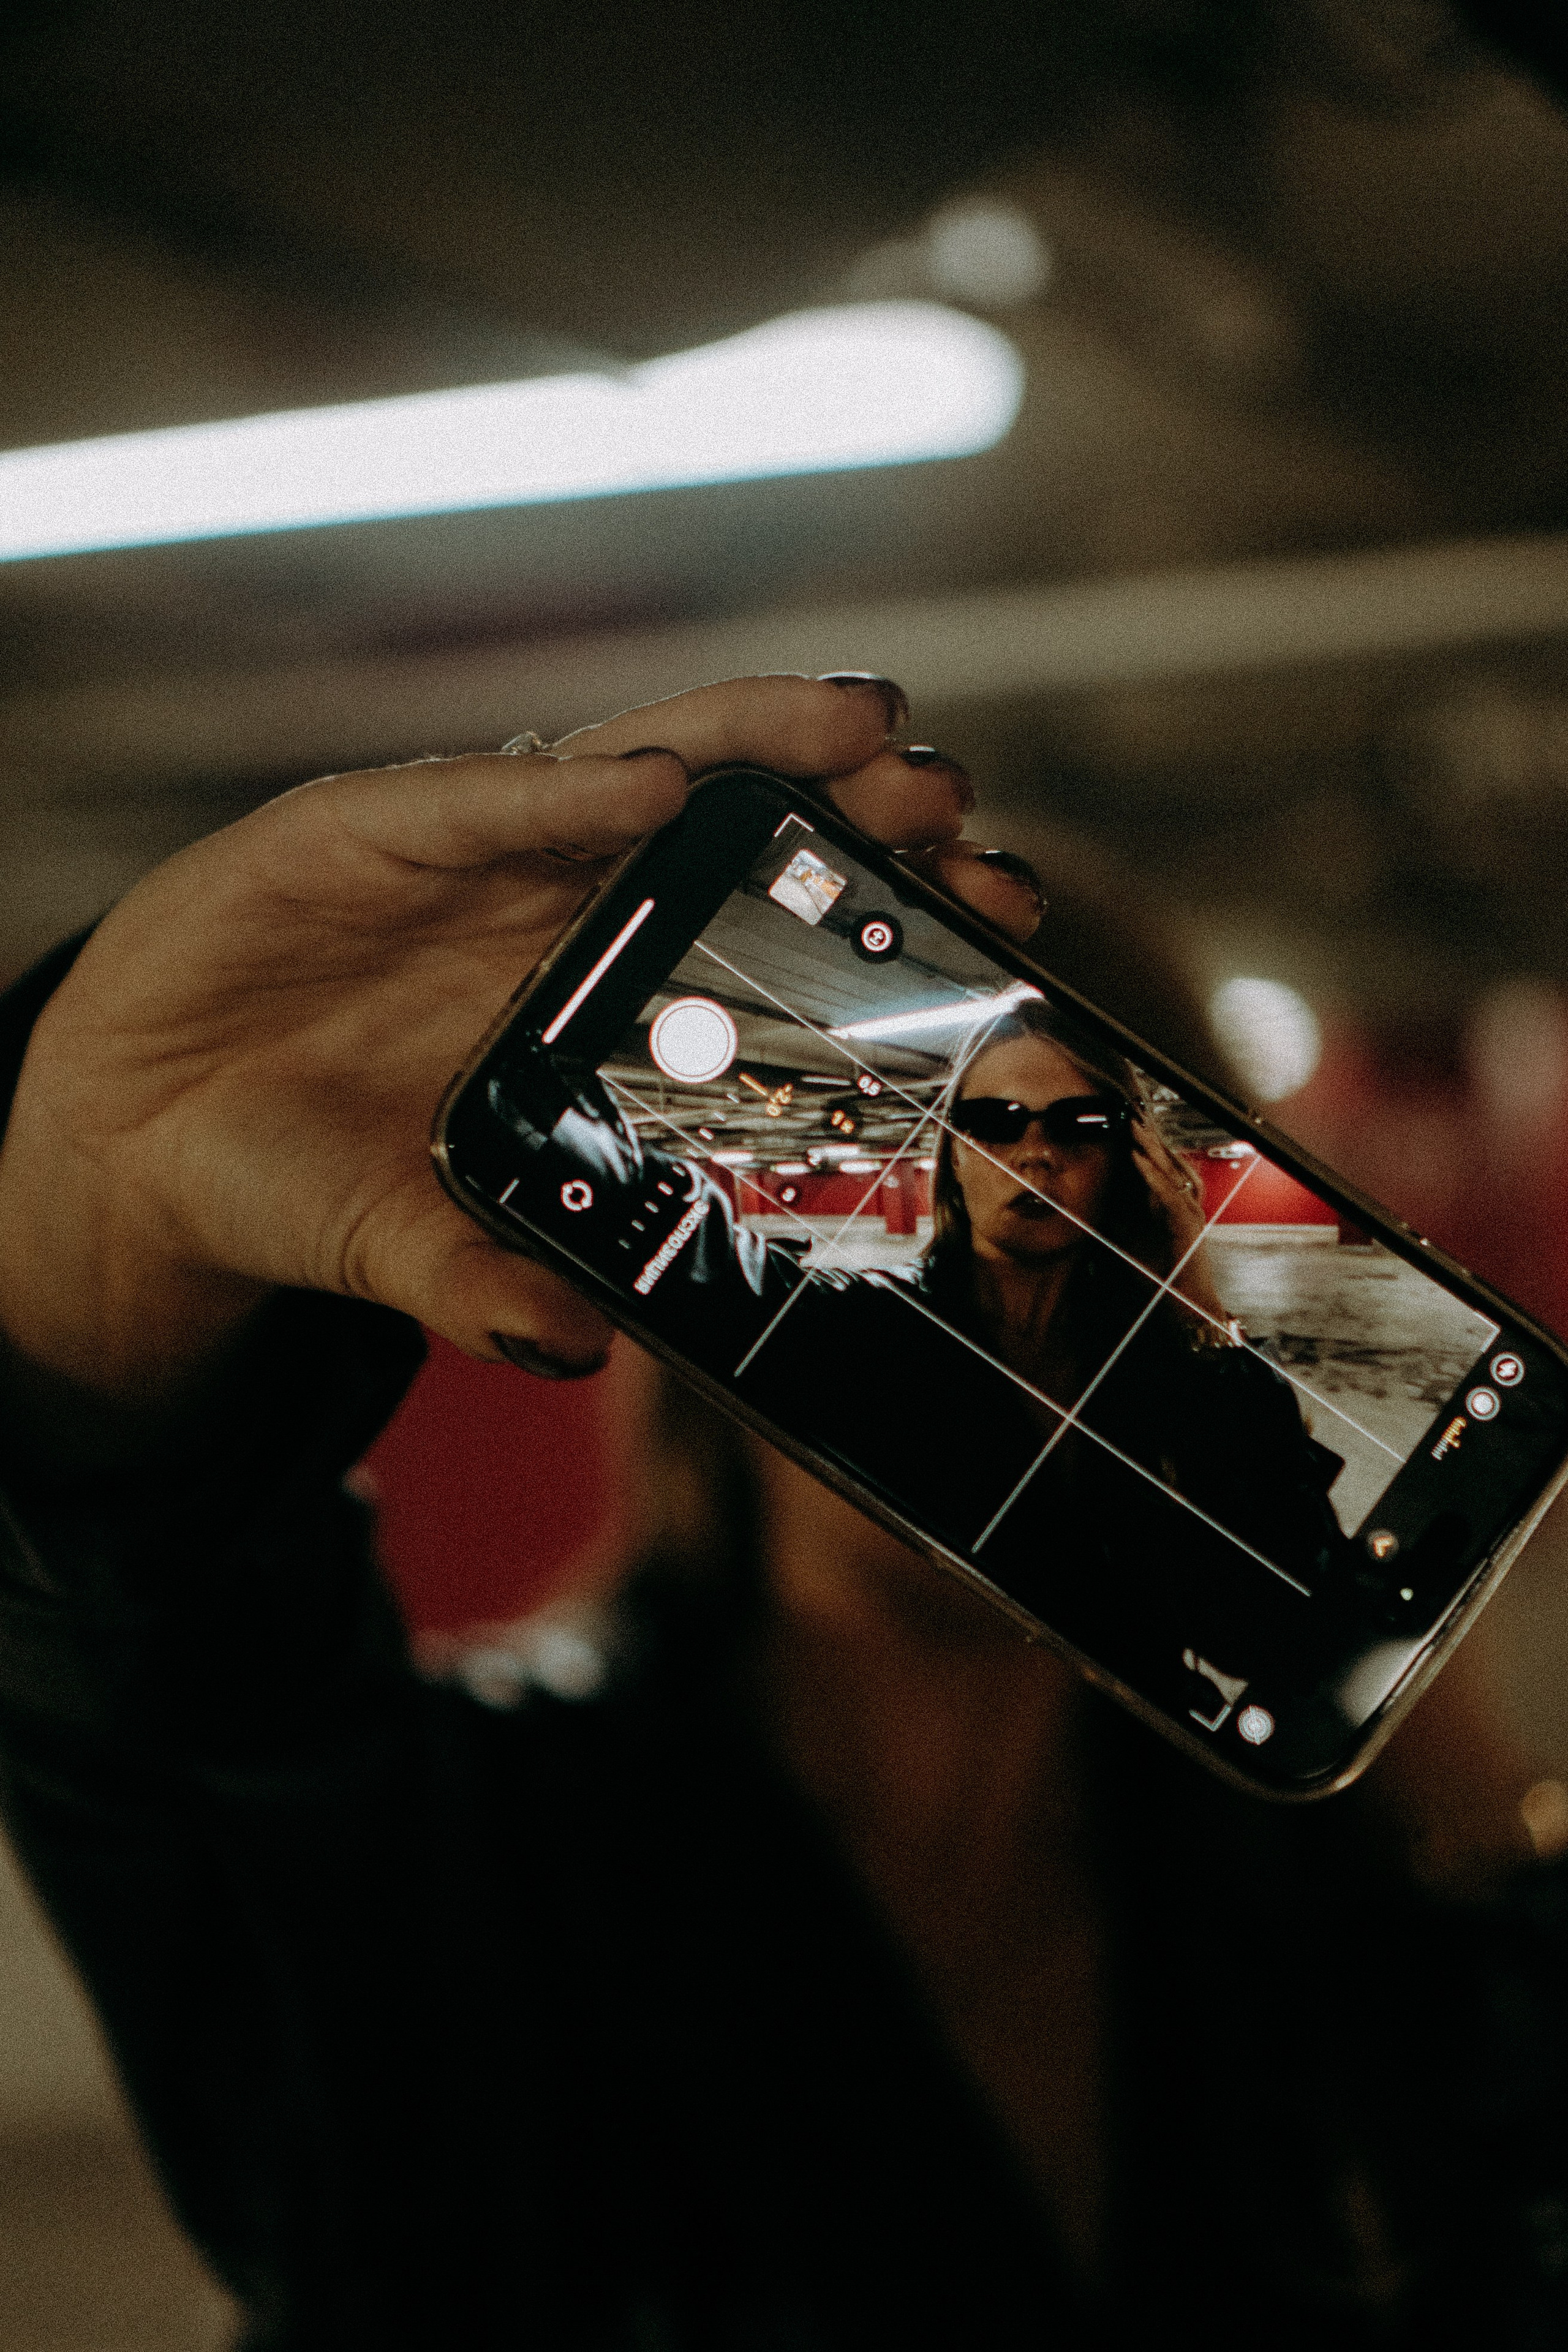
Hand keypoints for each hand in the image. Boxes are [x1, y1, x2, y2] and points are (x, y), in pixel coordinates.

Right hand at [0, 675, 1041, 1460]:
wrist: (145, 1127)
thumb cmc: (304, 1173)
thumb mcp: (403, 1244)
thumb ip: (485, 1284)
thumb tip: (582, 1351)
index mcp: (590, 987)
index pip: (756, 926)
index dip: (868, 905)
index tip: (992, 904)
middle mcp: (546, 900)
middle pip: (724, 822)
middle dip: (842, 797)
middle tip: (946, 793)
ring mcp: (457, 854)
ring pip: (623, 765)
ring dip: (743, 738)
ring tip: (857, 725)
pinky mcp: (350, 827)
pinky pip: (461, 802)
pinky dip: (549, 790)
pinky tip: (644, 783)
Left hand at [1129, 1114, 1226, 1322]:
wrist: (1184, 1304)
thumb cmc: (1159, 1275)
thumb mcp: (1128, 1240)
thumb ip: (1117, 1218)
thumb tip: (1095, 1199)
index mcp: (1170, 1203)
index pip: (1157, 1166)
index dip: (1143, 1143)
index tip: (1125, 1122)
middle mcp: (1182, 1202)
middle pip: (1166, 1161)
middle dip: (1148, 1136)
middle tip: (1130, 1112)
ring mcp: (1189, 1210)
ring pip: (1170, 1170)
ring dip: (1151, 1147)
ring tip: (1133, 1126)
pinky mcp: (1188, 1223)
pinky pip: (1169, 1193)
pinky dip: (1153, 1175)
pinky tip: (1138, 1159)